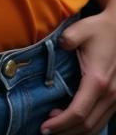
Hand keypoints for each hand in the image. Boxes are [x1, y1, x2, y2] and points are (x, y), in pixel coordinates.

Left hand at [41, 12, 115, 133]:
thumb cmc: (99, 29)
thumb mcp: (82, 29)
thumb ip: (68, 37)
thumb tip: (59, 45)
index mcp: (97, 81)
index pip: (78, 112)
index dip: (60, 123)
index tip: (44, 126)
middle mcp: (110, 94)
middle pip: (87, 124)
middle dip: (65, 130)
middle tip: (45, 129)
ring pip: (97, 125)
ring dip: (76, 130)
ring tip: (55, 125)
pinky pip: (103, 118)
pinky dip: (87, 124)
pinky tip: (72, 119)